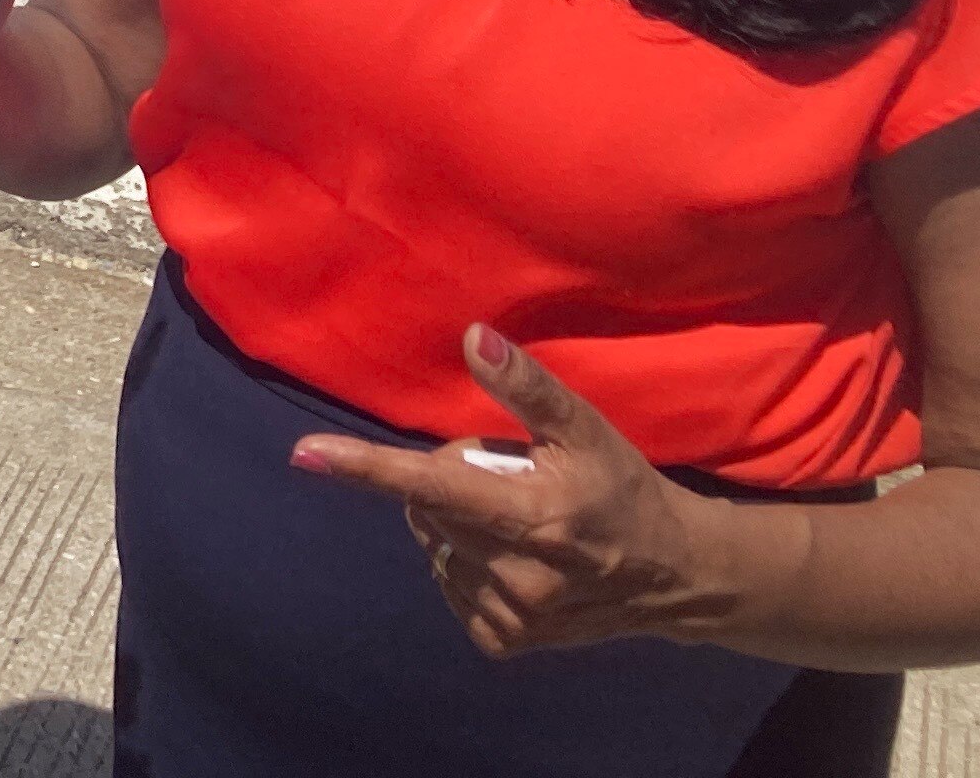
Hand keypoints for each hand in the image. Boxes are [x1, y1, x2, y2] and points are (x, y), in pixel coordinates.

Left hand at [290, 325, 740, 656]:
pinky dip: (466, 565)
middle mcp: (517, 573)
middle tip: (507, 478)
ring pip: (435, 547)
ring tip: (517, 522)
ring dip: (457, 526)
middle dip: (448, 482)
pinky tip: (512, 558)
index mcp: (533, 515)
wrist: (673, 576)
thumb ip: (527, 387)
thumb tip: (473, 337)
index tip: (306, 455)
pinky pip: (450, 585)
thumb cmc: (622, 488)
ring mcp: (512, 614)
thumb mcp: (585, 428)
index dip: (366, 468)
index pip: (433, 485)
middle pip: (428, 507)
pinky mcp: (506, 641)